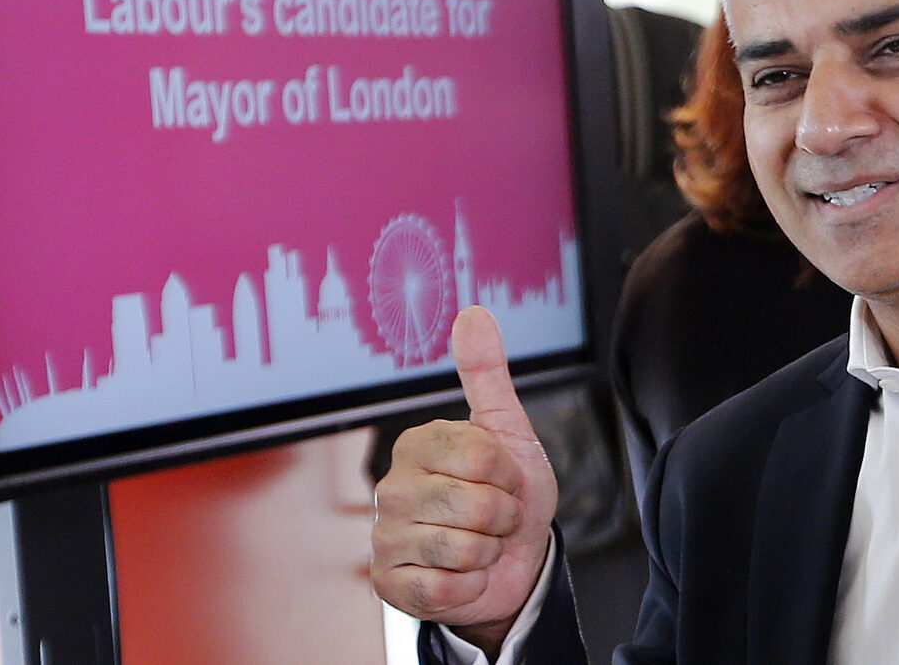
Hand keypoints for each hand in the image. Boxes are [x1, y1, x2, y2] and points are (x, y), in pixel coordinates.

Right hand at [371, 306, 557, 659]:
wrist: (513, 564)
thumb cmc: (509, 496)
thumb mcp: (508, 432)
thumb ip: (486, 374)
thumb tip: (472, 312)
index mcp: (418, 444)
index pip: (481, 456)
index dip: (508, 475)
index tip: (503, 479)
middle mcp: (391, 486)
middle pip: (475, 504)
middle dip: (502, 517)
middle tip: (494, 518)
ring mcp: (385, 536)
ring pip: (461, 547)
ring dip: (486, 553)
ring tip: (478, 545)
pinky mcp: (387, 583)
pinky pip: (442, 587)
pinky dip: (467, 586)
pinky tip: (461, 575)